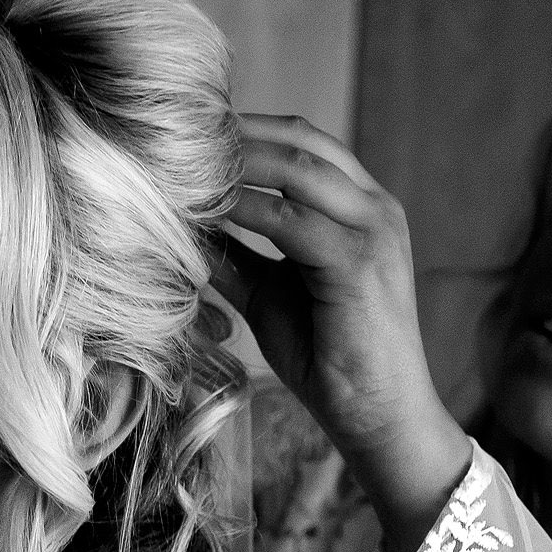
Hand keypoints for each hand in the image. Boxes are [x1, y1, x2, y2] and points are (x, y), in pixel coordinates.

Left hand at [214, 114, 469, 551]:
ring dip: (233, 163)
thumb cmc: (331, 362)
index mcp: (362, 207)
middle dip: (233, 134)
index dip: (244, 131)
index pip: (302, 142)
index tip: (183, 133)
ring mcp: (374, 230)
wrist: (381, 420)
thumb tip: (183, 228)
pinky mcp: (360, 262)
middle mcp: (376, 207)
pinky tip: (202, 212)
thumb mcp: (272, 296)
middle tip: (170, 134)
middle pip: (298, 141)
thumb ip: (237, 257)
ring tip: (178, 164)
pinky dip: (243, 209)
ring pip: (295, 168)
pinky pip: (290, 220)